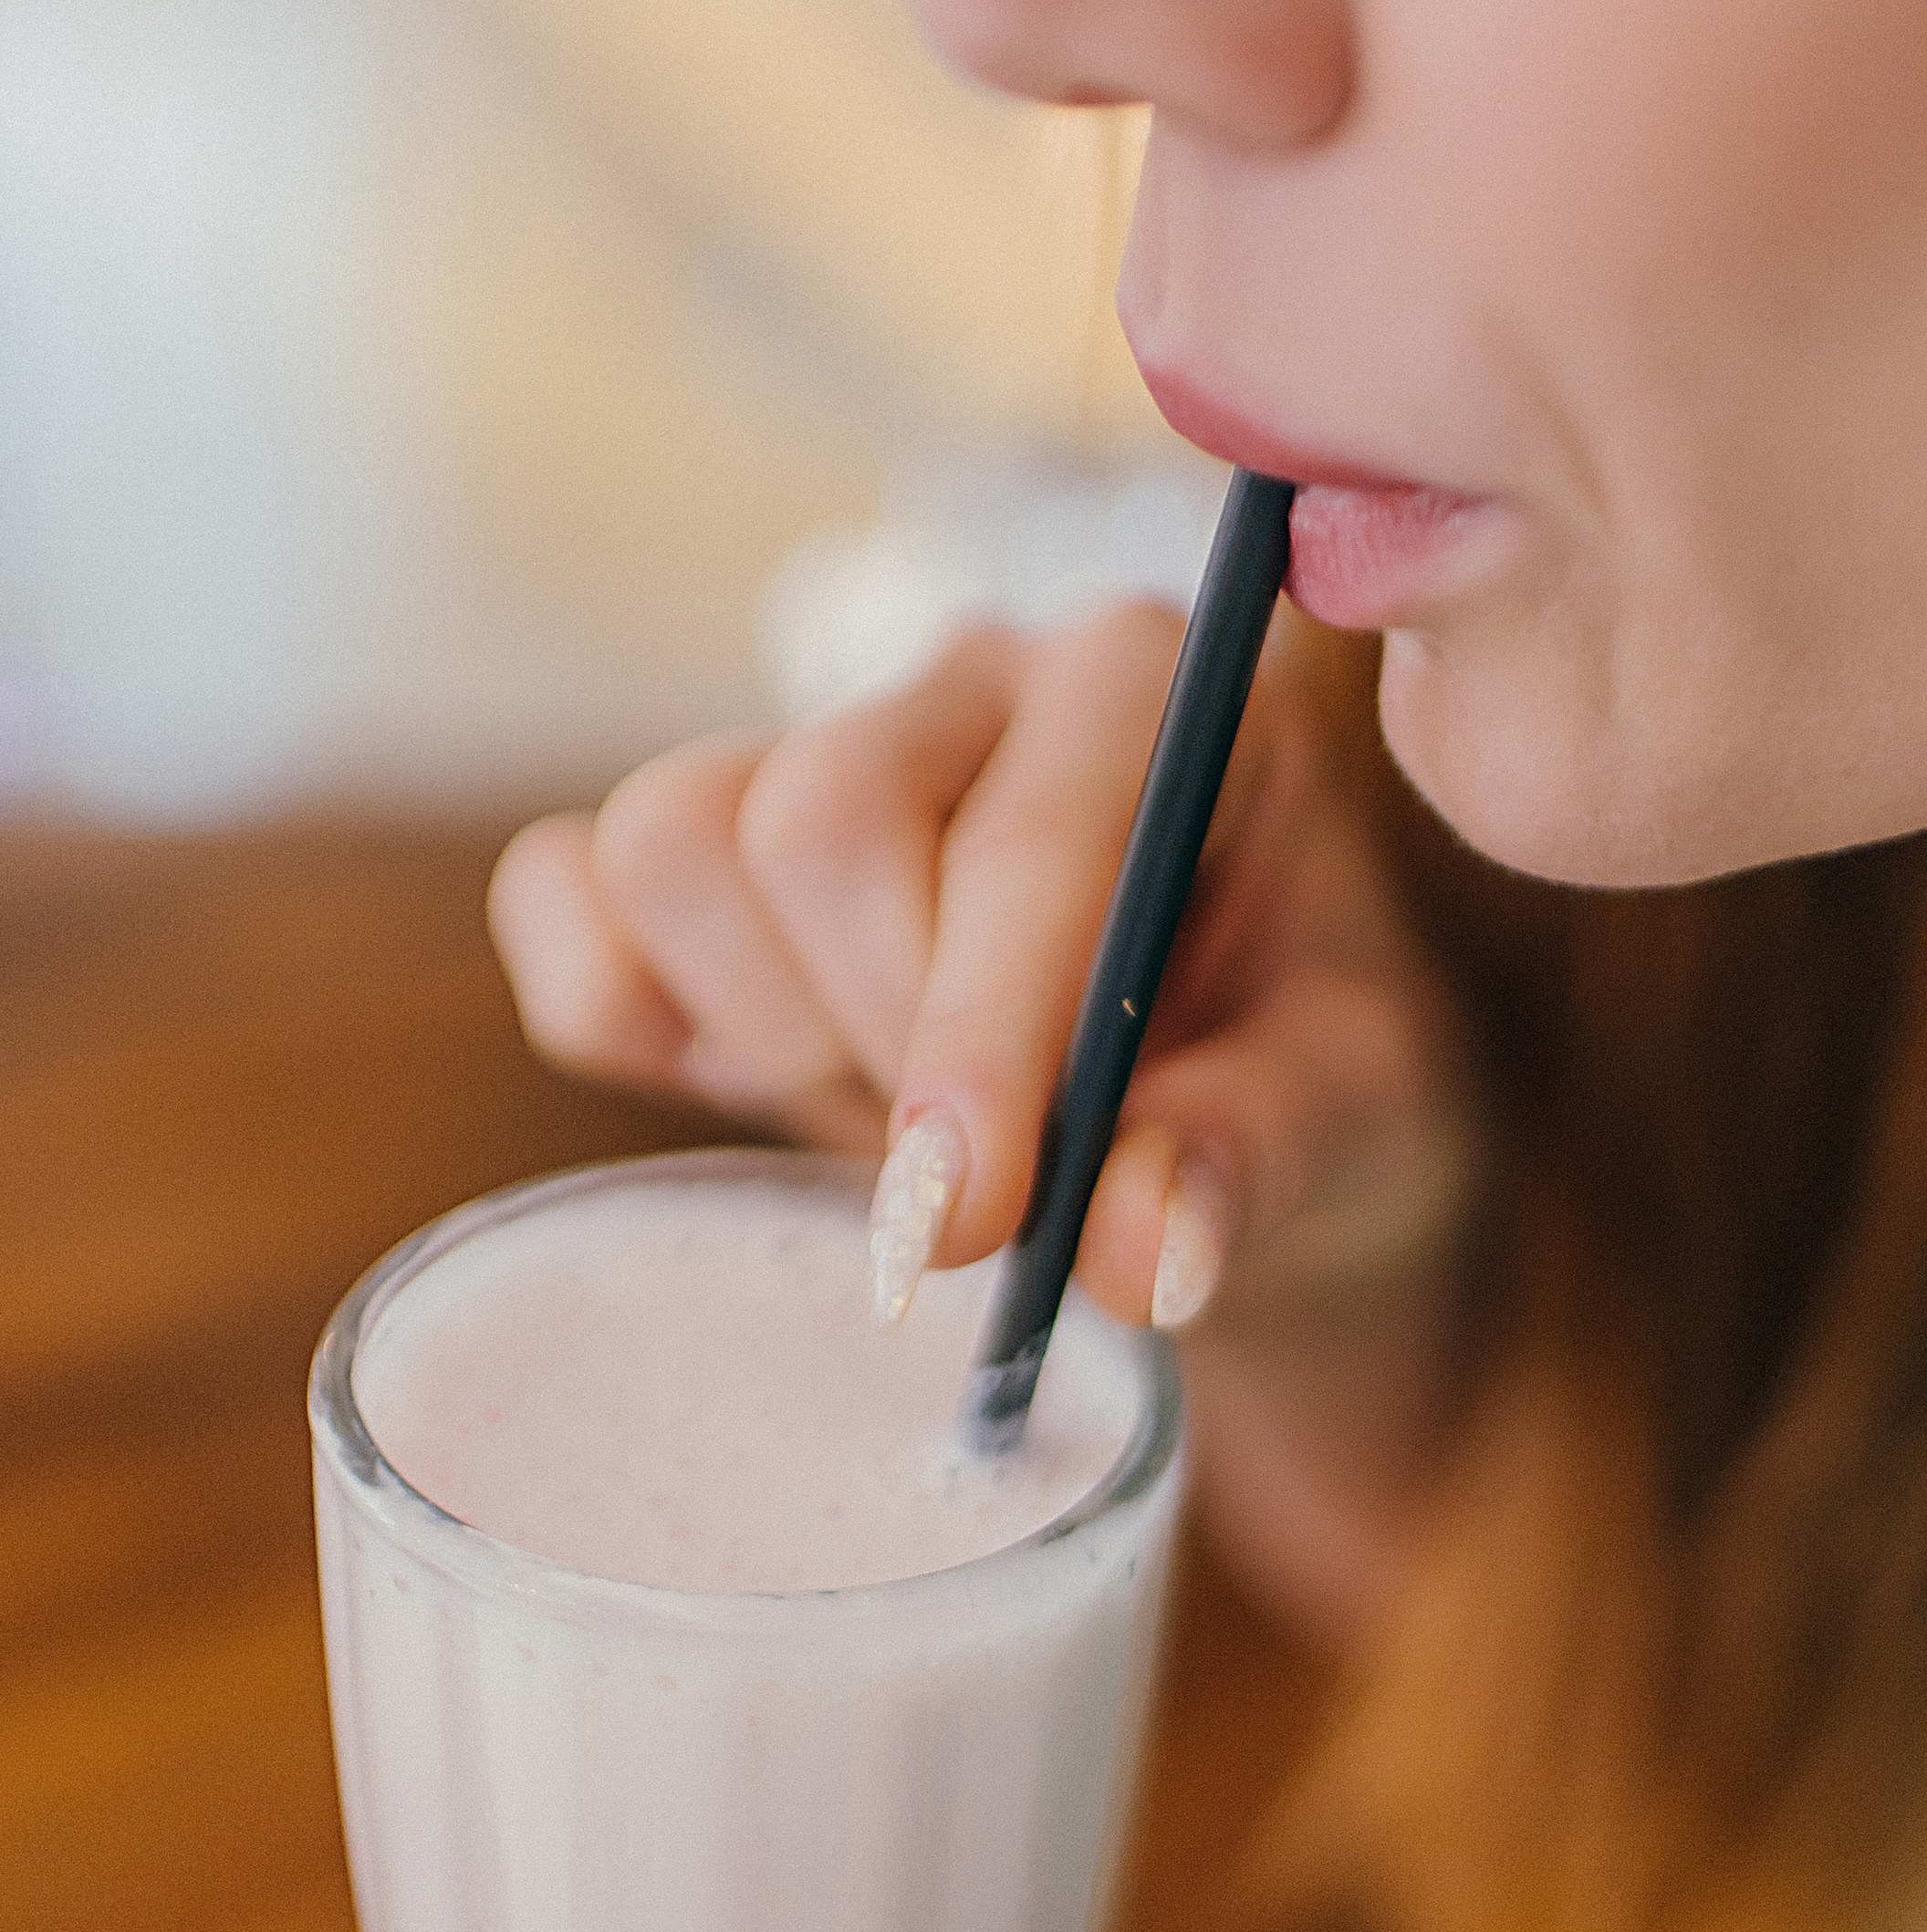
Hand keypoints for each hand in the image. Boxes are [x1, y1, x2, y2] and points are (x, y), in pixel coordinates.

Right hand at [487, 604, 1479, 1643]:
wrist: (1217, 1127)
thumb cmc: (1306, 1091)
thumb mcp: (1358, 1125)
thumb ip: (1260, 1160)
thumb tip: (1146, 1247)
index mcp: (1158, 693)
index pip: (1019, 828)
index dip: (982, 1028)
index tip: (973, 1217)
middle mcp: (974, 683)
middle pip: (814, 815)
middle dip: (885, 1040)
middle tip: (990, 1174)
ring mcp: (812, 744)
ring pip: (671, 843)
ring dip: (771, 1032)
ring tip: (904, 1112)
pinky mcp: (694, 846)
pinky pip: (563, 897)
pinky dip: (622, 1015)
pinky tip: (770, 1082)